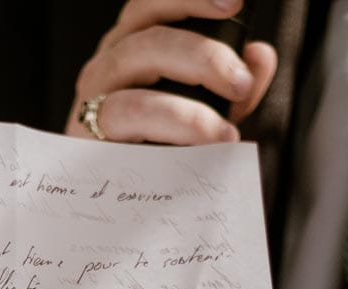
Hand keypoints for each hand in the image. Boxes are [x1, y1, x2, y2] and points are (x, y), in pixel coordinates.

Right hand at [65, 0, 278, 145]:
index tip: (233, 2)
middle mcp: (111, 62)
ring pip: (136, 63)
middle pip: (149, 33)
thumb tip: (261, 56)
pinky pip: (128, 111)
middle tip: (241, 81)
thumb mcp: (208, 115)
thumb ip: (235, 86)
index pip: (155, 6)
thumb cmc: (157, 153)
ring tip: (226, 128)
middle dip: (203, 51)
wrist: (118, 210)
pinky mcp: (86, 128)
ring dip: (189, 93)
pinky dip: (175, 121)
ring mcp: (94, 92)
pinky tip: (208, 140)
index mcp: (136, 46)